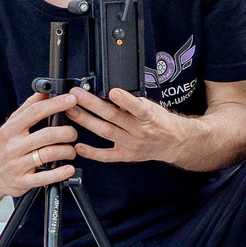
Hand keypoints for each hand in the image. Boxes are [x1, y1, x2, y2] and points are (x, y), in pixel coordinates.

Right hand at [0, 89, 81, 202]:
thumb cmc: (2, 149)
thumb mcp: (9, 127)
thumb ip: (26, 109)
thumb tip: (43, 92)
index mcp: (11, 130)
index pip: (36, 112)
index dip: (56, 104)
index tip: (71, 100)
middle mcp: (14, 146)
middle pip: (47, 134)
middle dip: (67, 132)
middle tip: (72, 133)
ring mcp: (18, 165)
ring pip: (49, 154)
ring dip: (67, 151)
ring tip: (71, 151)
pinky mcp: (23, 181)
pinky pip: (46, 177)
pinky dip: (61, 173)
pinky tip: (68, 169)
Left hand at [65, 85, 190, 165]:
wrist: (173, 142)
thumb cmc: (159, 121)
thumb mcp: (151, 106)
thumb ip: (132, 101)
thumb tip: (109, 90)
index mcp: (147, 116)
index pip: (136, 107)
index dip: (125, 100)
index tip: (113, 91)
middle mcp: (139, 131)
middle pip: (113, 117)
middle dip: (92, 104)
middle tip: (77, 95)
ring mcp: (132, 144)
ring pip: (106, 132)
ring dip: (86, 121)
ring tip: (72, 111)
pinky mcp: (126, 156)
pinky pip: (107, 156)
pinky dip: (92, 152)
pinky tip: (79, 146)